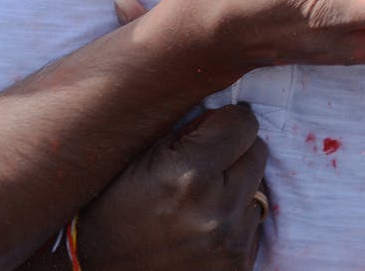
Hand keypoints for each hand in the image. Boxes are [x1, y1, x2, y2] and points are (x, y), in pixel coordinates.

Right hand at [75, 105, 267, 269]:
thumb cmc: (107, 213)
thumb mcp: (129, 160)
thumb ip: (176, 129)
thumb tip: (214, 109)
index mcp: (187, 174)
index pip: (243, 123)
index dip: (226, 119)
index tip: (212, 126)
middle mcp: (217, 209)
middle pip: (258, 151)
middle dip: (234, 148)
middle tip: (205, 159)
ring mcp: (231, 242)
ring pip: (257, 189)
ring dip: (234, 186)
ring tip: (197, 198)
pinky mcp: (238, 265)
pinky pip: (252, 224)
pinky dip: (233, 218)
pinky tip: (201, 224)